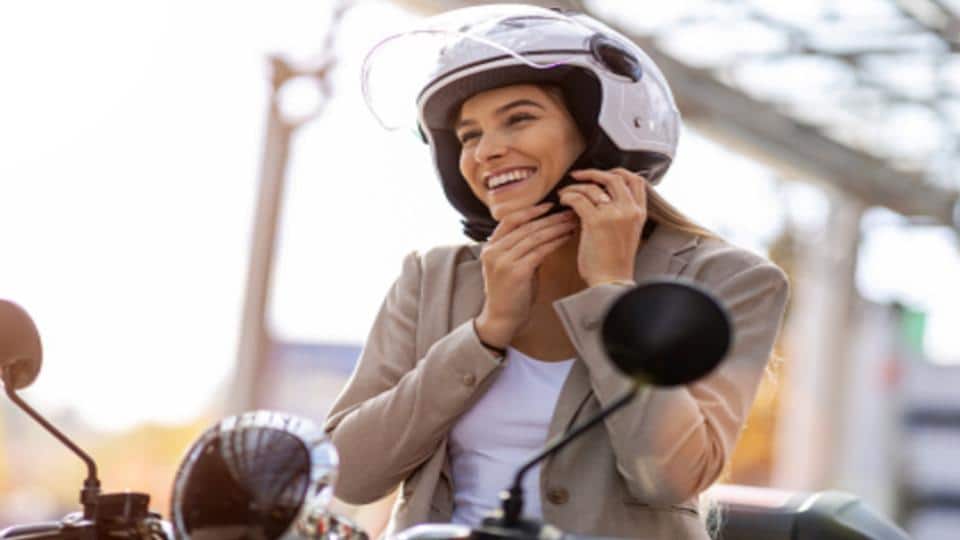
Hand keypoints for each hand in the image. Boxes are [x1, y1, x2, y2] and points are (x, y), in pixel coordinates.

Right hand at [475, 202, 577, 347]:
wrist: (502, 319)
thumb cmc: (511, 293)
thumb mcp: (511, 266)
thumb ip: (521, 249)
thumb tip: (544, 232)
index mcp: (490, 246)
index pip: (510, 219)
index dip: (531, 210)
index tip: (550, 205)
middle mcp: (494, 250)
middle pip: (526, 226)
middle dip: (550, 218)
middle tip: (569, 211)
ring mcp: (503, 261)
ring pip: (534, 236)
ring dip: (556, 228)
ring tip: (571, 222)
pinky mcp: (516, 272)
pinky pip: (539, 251)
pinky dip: (554, 242)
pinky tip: (566, 237)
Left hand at [558, 168, 647, 286]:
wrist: (610, 283)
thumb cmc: (614, 263)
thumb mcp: (628, 233)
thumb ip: (622, 214)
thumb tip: (602, 197)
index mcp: (640, 213)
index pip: (636, 180)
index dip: (618, 172)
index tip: (602, 174)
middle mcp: (629, 210)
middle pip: (615, 177)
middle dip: (594, 173)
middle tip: (578, 175)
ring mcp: (614, 214)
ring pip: (593, 187)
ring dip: (575, 187)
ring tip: (565, 192)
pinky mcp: (596, 222)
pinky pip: (578, 198)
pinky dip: (568, 196)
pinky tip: (563, 201)